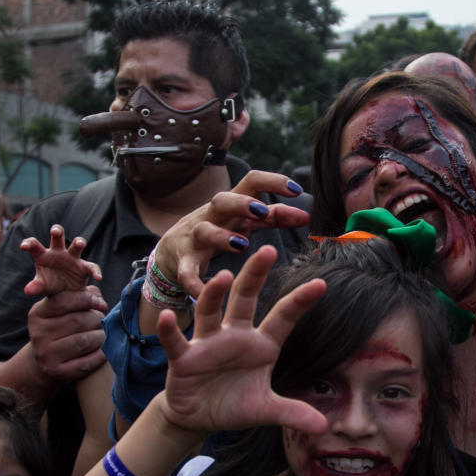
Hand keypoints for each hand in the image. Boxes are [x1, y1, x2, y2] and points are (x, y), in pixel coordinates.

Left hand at [21, 224, 102, 295]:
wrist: (66, 294)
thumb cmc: (50, 284)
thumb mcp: (42, 286)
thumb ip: (36, 287)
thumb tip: (28, 291)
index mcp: (43, 255)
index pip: (35, 245)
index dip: (29, 243)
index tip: (23, 246)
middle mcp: (58, 253)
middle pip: (58, 238)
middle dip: (57, 231)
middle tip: (55, 231)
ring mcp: (73, 258)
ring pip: (76, 245)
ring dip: (79, 242)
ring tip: (80, 243)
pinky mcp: (85, 267)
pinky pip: (92, 267)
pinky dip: (96, 272)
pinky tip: (98, 278)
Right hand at [27, 285, 108, 384]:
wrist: (46, 363)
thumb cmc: (61, 330)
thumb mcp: (63, 310)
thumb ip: (79, 296)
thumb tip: (95, 291)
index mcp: (38, 314)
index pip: (63, 300)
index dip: (86, 299)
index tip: (101, 304)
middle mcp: (38, 334)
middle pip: (78, 321)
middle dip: (97, 319)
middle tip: (104, 322)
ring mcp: (46, 354)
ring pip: (84, 340)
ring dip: (101, 337)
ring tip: (104, 335)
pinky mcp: (56, 372)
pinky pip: (86, 362)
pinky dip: (100, 356)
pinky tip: (103, 352)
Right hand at [150, 245, 327, 435]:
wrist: (198, 418)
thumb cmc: (235, 404)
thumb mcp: (266, 410)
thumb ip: (292, 413)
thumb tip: (323, 427)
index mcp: (262, 344)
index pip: (283, 317)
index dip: (300, 301)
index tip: (320, 283)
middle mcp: (235, 336)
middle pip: (245, 299)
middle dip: (255, 275)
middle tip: (268, 250)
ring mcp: (208, 343)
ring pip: (210, 312)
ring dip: (214, 295)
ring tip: (221, 277)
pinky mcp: (183, 358)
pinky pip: (176, 341)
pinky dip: (171, 330)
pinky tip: (169, 318)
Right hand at [155, 171, 307, 296]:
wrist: (170, 252)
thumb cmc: (217, 231)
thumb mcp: (244, 222)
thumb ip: (274, 216)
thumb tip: (305, 215)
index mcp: (230, 205)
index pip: (251, 182)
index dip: (272, 182)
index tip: (296, 189)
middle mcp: (211, 216)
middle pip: (222, 200)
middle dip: (241, 204)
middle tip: (261, 211)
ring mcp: (194, 238)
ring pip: (204, 231)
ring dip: (222, 237)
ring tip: (241, 245)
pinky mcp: (182, 262)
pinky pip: (187, 272)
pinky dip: (195, 283)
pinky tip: (205, 292)